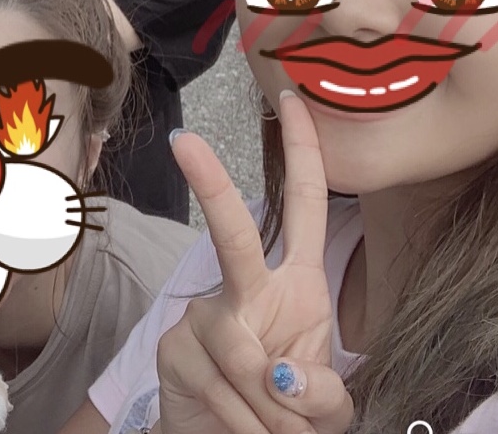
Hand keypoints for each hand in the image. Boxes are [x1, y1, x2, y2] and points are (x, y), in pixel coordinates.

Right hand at [155, 90, 352, 433]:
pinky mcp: (173, 348)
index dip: (306, 153)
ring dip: (273, 412)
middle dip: (212, 188)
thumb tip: (279, 375)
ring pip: (243, 352)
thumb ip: (319, 393)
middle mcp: (247, 291)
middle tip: (185, 142)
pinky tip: (242, 428)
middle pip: (235, 235)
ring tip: (274, 431)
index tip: (295, 98)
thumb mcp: (324, 408)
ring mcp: (202, 317)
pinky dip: (245, 422)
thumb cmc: (283, 416)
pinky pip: (222, 386)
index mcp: (294, 286)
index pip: (304, 207)